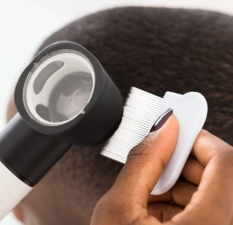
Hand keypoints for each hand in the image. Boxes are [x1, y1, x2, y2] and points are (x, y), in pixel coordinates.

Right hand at [91, 111, 232, 224]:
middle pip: (223, 178)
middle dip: (187, 163)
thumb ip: (143, 162)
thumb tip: (162, 128)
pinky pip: (210, 211)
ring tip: (154, 192)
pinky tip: (160, 209)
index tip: (179, 132)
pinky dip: (186, 203)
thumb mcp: (118, 210)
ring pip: (217, 194)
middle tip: (160, 161)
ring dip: (185, 184)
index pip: (227, 164)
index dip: (200, 140)